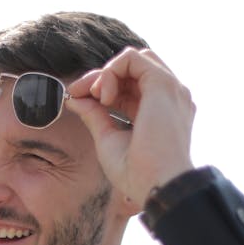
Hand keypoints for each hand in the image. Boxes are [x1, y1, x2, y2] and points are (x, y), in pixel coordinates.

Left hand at [65, 47, 195, 213]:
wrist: (156, 185)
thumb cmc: (137, 172)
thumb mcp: (109, 138)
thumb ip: (95, 115)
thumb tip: (74, 98)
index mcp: (160, 112)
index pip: (128, 86)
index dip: (100, 88)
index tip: (76, 98)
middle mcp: (168, 98)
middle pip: (131, 70)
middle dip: (100, 77)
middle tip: (79, 93)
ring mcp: (169, 89)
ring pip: (133, 60)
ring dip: (106, 73)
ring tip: (96, 97)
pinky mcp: (163, 83)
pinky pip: (132, 58)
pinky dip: (111, 70)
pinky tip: (103, 96)